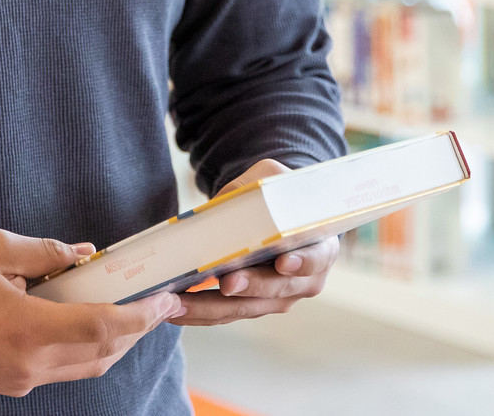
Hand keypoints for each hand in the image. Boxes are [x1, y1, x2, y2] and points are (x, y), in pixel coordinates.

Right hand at [0, 228, 184, 395]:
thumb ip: (46, 252)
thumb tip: (84, 255)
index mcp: (28, 329)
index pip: (101, 327)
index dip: (139, 316)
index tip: (164, 301)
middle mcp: (31, 364)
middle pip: (103, 353)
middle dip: (137, 330)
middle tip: (159, 306)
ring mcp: (22, 379)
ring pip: (87, 367)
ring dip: (115, 343)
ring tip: (133, 315)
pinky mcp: (13, 384)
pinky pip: (65, 371)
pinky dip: (88, 351)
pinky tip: (91, 326)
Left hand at [169, 159, 338, 326]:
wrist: (278, 215)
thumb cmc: (278, 195)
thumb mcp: (272, 180)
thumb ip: (252, 190)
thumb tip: (219, 207)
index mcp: (320, 247)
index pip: (316, 258)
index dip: (301, 262)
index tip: (282, 262)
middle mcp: (304, 281)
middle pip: (275, 291)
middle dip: (248, 287)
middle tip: (224, 283)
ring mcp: (278, 298)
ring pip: (245, 308)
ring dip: (210, 308)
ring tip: (178, 304)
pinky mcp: (253, 305)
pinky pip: (227, 314)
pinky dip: (200, 313)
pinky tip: (173, 309)